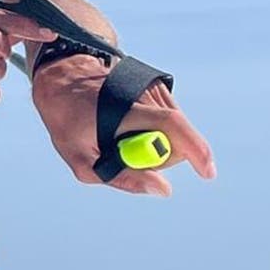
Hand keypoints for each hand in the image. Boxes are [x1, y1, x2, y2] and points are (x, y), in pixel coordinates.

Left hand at [30, 62, 216, 195]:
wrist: (63, 79)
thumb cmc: (68, 123)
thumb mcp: (82, 161)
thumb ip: (122, 178)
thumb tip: (164, 189)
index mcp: (125, 108)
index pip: (171, 125)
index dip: (195, 149)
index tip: (207, 173)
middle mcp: (145, 93)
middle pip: (178, 136)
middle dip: (163, 157)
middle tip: (128, 159)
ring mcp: (153, 88)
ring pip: (174, 131)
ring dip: (155, 144)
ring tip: (118, 135)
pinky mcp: (157, 88)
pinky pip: (168, 122)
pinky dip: (153, 132)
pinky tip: (127, 125)